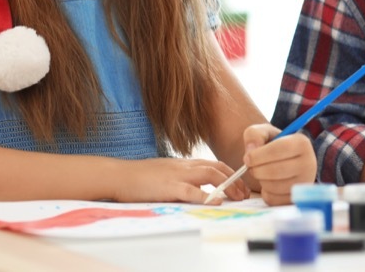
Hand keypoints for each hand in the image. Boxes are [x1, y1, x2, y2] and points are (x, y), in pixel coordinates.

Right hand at [112, 157, 250, 202]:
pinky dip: (205, 196)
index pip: (215, 164)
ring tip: (236, 197)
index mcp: (185, 163)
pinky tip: (215, 201)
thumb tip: (202, 190)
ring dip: (227, 186)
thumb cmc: (142, 177)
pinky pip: (190, 190)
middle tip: (244, 194)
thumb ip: (185, 179)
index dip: (231, 174)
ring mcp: (177, 175)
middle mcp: (185, 166)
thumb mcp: (168, 173)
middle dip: (235, 181)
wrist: (120, 175)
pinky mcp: (168, 186)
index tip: (241, 186)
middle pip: (217, 168)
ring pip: (209, 175)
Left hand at [242, 124, 317, 205]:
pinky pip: (273, 200)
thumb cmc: (274, 145)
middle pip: (275, 171)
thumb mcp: (264, 133)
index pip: (278, 150)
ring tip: (261, 173)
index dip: (258, 155)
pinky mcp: (297, 198)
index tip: (247, 158)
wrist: (286, 161)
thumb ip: (254, 135)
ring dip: (260, 180)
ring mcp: (304, 183)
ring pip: (273, 187)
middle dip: (256, 169)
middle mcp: (308, 164)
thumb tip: (251, 151)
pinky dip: (265, 193)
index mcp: (302, 143)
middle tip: (251, 166)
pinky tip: (267, 183)